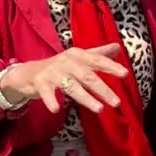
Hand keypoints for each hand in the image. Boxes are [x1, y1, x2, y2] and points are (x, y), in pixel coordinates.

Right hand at [1, 44, 128, 113]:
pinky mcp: (40, 83)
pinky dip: (51, 100)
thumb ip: (98, 54)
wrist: (30, 72)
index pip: (97, 61)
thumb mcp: (78, 58)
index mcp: (78, 55)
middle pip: (88, 76)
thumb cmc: (59, 67)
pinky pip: (47, 93)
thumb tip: (118, 46)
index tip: (125, 74)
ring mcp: (53, 73)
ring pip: (72, 86)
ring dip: (86, 98)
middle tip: (117, 102)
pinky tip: (56, 109)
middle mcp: (67, 62)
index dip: (111, 66)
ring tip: (99, 109)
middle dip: (103, 89)